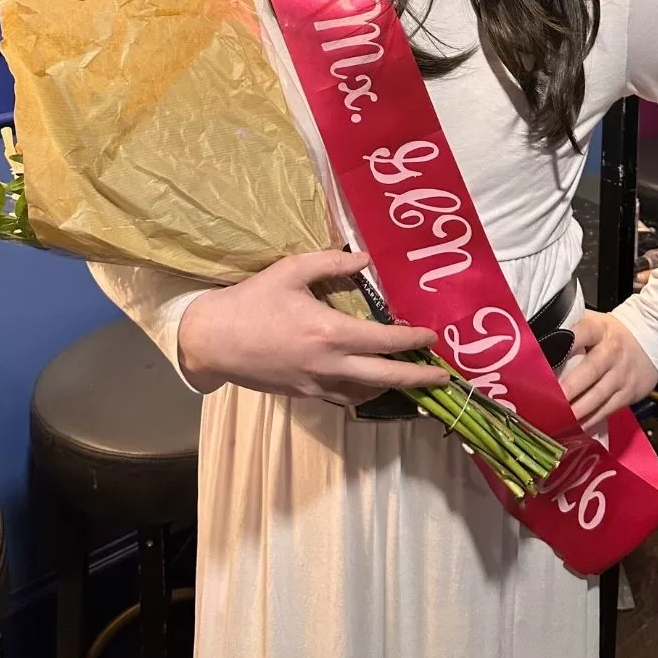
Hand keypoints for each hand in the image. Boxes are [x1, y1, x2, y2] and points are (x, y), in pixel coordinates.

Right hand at [176, 249, 449, 403]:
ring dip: (392, 387)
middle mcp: (330, 364)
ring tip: (412, 380)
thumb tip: (365, 259)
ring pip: (366, 392)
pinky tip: (371, 383)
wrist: (213, 340)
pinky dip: (363, 392)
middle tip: (443, 379)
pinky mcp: (304, 394)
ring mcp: (316, 384)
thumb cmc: (252, 301)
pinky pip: (343, 397)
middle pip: (386, 377)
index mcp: (330, 332)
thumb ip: (331, 264)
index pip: (385, 341)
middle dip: (418, 379)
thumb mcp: (290, 271)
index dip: (413, 340)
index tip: (433, 337)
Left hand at [559, 312, 657, 431]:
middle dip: (571, 386)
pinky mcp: (628, 394)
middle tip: (551, 399)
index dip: (569, 341)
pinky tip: (576, 426)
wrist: (651, 341)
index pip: (584, 332)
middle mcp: (611, 351)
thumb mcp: (593, 322)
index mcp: (599, 329)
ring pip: (599, 394)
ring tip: (560, 418)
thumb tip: (537, 336)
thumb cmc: (609, 334)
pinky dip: (591, 420)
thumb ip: (570, 327)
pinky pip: (607, 409)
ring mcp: (621, 374)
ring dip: (579, 409)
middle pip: (591, 369)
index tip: (550, 352)